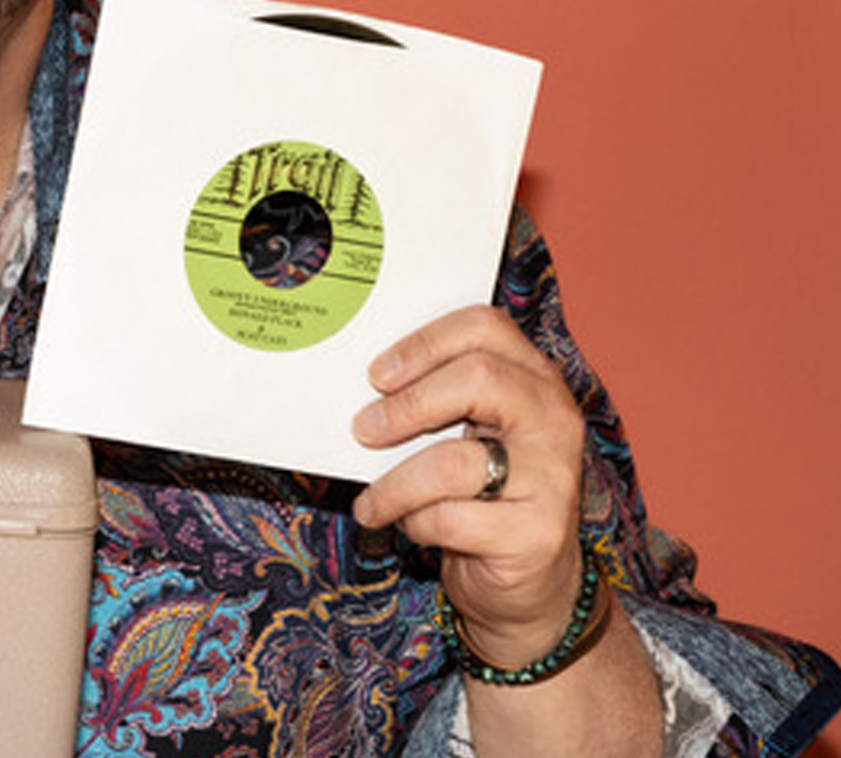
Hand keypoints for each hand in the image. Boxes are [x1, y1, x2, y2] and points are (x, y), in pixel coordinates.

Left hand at [350, 304, 586, 665]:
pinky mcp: (539, 533)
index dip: (424, 344)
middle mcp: (554, 419)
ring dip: (394, 485)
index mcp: (535, 380)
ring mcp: (553, 477)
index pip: (485, 328)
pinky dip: (416, 524)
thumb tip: (358, 389)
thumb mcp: (468, 435)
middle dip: (406, 405)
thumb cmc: (484, 496)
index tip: (376, 374)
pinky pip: (451, 519)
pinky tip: (411, 527)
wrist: (532, 584)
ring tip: (372, 501)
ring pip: (452, 463)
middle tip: (363, 430)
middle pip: (477, 379)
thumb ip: (436, 403)